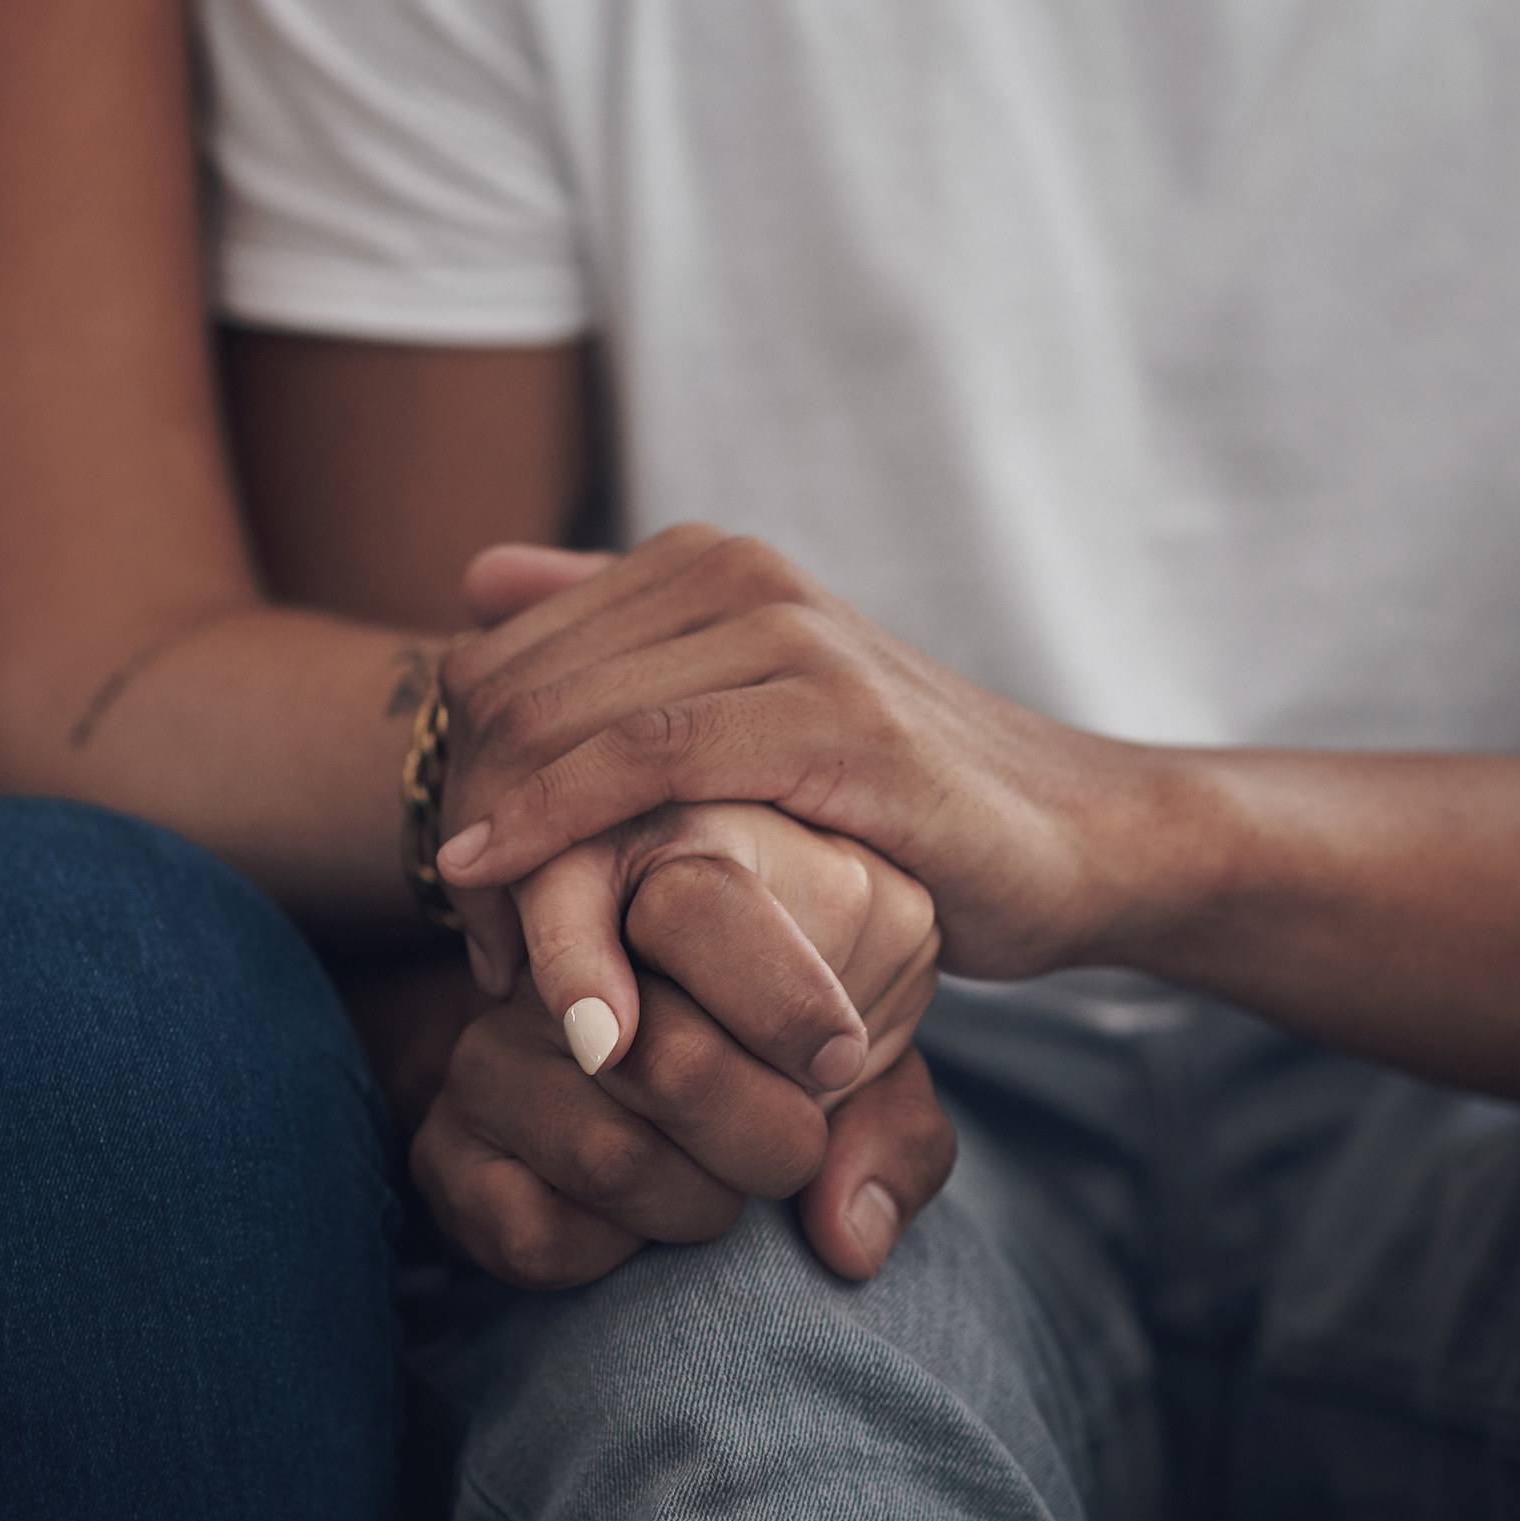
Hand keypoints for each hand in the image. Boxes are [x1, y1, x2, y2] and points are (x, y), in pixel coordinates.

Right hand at [411, 801, 954, 1288]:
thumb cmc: (784, 1051)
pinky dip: (617, 1258)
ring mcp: (487, 1044)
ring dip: (701, 1205)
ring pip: (610, 1158)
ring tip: (720, 1181)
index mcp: (680, 864)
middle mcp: (557, 950)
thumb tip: (847, 1234)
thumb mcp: (865, 1059)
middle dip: (768, 1140)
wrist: (649, 1080)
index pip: (696, 907)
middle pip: (670, 1059)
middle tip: (792, 1147)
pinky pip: (540, 1232)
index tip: (834, 1062)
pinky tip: (634, 1219)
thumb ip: (891, 1125)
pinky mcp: (440, 1141)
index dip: (781, 1003)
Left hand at [436, 526, 1128, 984]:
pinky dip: (560, 834)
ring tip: (496, 957)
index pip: (491, 659)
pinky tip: (513, 904)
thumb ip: (621, 640)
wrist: (1073, 837)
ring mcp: (790, 634)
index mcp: (703, 563)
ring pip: (562, 724)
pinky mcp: (835, 716)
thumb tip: (478, 578)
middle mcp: (738, 573)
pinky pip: (646, 762)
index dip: (446, 777)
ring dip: (502, 849)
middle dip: (463, 821)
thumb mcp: (752, 709)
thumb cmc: (896, 797)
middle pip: (509, 693)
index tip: (458, 891)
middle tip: (469, 942)